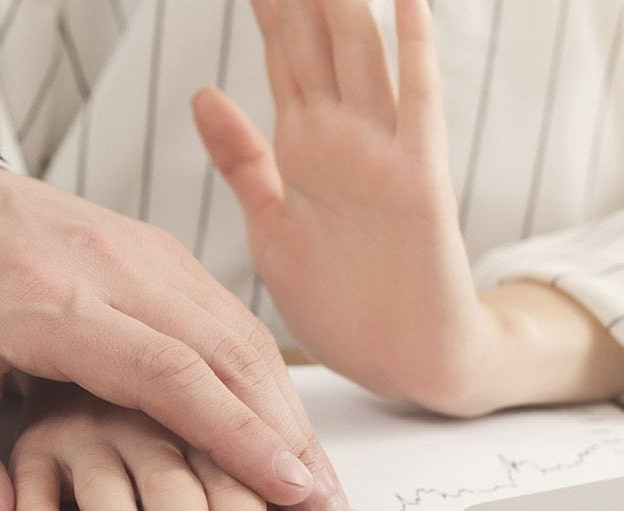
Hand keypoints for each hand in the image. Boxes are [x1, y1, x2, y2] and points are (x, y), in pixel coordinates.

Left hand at [0, 151, 350, 510]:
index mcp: (51, 302)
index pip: (169, 372)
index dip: (237, 436)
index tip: (289, 489)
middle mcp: (113, 266)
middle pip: (226, 351)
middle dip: (285, 436)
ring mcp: (141, 249)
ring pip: (237, 328)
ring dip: (284, 406)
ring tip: (316, 480)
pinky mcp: (153, 249)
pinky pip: (221, 310)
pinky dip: (257, 370)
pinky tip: (275, 418)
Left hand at [194, 0, 490, 414]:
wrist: (400, 362)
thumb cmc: (338, 298)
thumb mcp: (271, 223)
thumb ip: (242, 158)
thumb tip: (203, 92)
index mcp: (304, 147)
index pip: (281, 53)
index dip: (266, 3)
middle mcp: (344, 138)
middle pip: (319, 38)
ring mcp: (384, 155)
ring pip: (364, 56)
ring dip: (347, 3)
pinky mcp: (421, 186)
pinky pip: (420, 110)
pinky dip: (415, 57)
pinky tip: (406, 4)